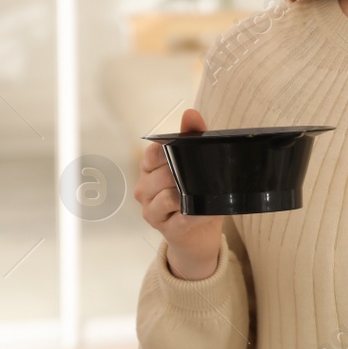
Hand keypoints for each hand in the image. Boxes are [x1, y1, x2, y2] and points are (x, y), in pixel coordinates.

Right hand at [137, 108, 222, 280]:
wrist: (199, 235)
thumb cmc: (194, 194)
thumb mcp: (197, 165)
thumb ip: (193, 136)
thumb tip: (190, 113)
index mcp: (149, 171)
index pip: (151, 154)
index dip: (166, 152)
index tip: (181, 151)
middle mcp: (145, 190)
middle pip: (160, 175)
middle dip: (180, 173)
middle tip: (198, 174)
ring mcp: (152, 211)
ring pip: (166, 196)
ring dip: (185, 194)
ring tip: (199, 193)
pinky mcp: (166, 229)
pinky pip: (180, 218)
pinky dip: (195, 213)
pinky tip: (202, 211)